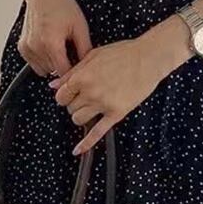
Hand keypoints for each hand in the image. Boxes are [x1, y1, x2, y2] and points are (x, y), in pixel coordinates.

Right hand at [18, 0, 91, 76]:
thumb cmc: (61, 4)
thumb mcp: (80, 26)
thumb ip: (84, 50)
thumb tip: (87, 68)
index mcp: (51, 43)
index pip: (63, 72)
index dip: (73, 71)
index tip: (78, 65)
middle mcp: (36, 47)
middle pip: (54, 72)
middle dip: (63, 65)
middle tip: (70, 50)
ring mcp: (27, 47)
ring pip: (44, 70)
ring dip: (53, 64)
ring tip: (59, 46)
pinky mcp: (22, 47)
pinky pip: (35, 64)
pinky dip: (43, 59)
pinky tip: (49, 45)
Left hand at [48, 36, 168, 155]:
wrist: (149, 58)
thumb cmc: (124, 53)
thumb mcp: (93, 55)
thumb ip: (72, 71)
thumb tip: (53, 84)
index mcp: (82, 76)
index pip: (60, 95)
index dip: (64, 95)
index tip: (69, 95)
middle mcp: (90, 92)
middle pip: (69, 108)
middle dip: (74, 104)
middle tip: (84, 98)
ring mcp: (103, 104)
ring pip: (78, 120)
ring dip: (81, 116)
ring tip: (90, 109)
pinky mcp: (116, 113)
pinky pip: (97, 132)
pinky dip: (86, 143)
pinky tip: (78, 150)